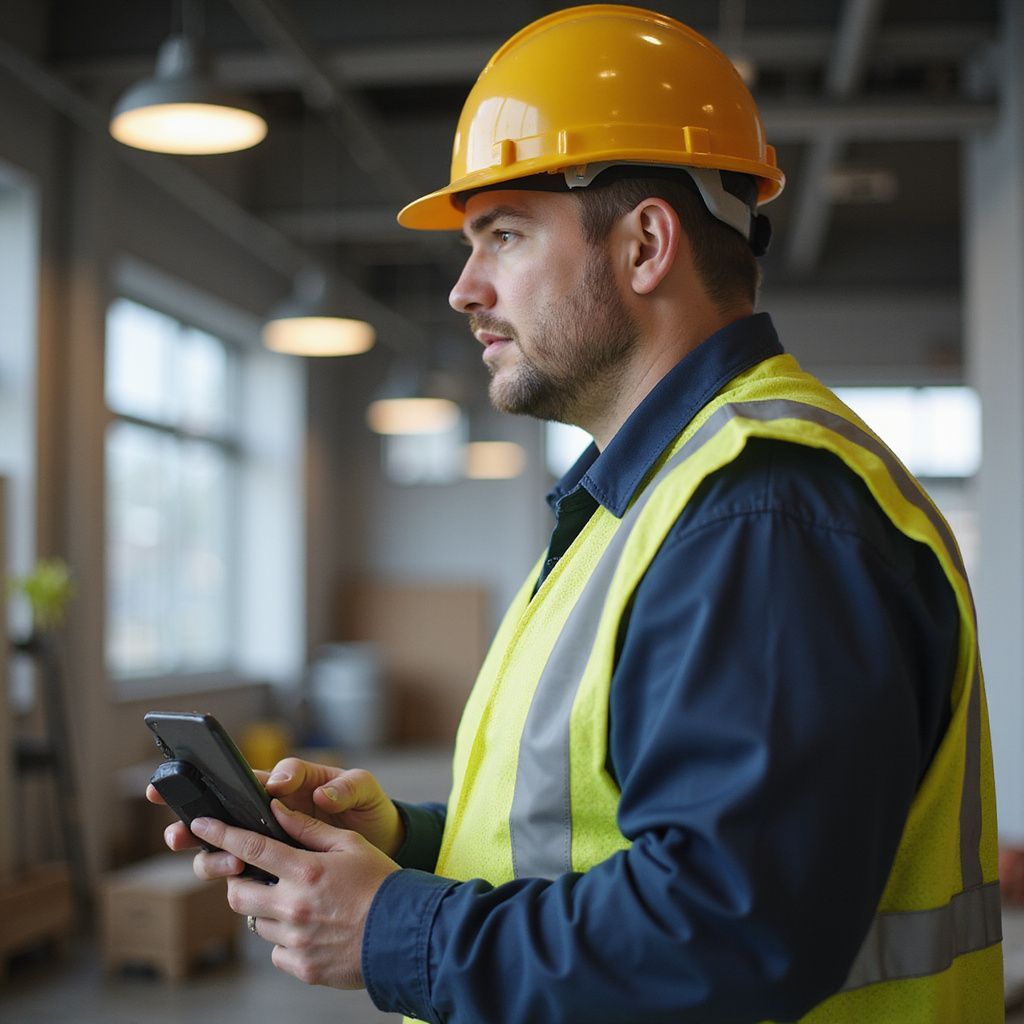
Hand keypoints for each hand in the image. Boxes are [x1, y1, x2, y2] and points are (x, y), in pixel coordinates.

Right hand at [147, 758, 404, 867]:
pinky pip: (245, 884)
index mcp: (289, 786)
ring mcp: (271, 850)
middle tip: (183, 830)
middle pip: (223, 818)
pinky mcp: (276, 880)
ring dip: (213, 858)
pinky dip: (235, 885)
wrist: (386, 847)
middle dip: (196, 823)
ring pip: (224, 854)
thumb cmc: (371, 810)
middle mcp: (271, 816)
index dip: (221, 778)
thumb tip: (322, 794)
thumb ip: (345, 787)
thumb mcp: (363, 790)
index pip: (248, 779)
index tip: (211, 784)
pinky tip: (236, 886)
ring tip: (227, 863)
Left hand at [191, 800, 398, 988]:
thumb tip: (278, 812)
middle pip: (239, 894)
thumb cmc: (382, 883)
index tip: (200, 825)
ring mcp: (296, 940)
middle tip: (259, 876)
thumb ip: (310, 829)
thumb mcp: (351, 845)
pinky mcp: (302, 966)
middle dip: (240, 882)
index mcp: (306, 871)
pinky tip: (312, 929)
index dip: (221, 833)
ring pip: (257, 923)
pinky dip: (285, 939)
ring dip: (268, 910)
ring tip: (300, 903)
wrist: (407, 934)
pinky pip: (276, 951)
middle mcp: (294, 906)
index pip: (250, 848)